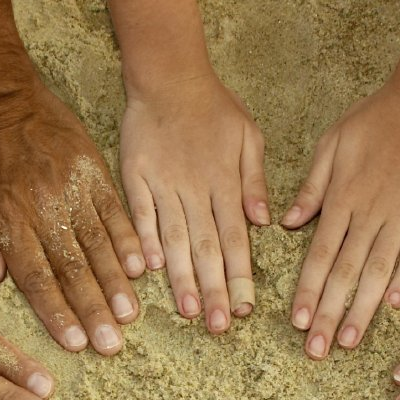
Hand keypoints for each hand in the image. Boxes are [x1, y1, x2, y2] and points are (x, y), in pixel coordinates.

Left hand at [0, 81, 143, 354]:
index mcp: (10, 222)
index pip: (36, 277)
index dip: (58, 312)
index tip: (75, 343)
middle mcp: (45, 211)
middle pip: (72, 270)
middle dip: (93, 311)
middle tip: (112, 345)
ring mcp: (73, 191)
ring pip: (97, 246)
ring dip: (115, 284)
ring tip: (130, 316)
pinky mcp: (93, 172)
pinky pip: (114, 212)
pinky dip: (129, 241)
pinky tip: (141, 269)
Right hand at [121, 73, 267, 334]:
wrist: (167, 75)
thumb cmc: (213, 108)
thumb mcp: (248, 136)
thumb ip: (254, 180)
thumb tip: (264, 221)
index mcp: (225, 182)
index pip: (236, 238)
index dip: (240, 274)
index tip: (245, 308)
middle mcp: (195, 188)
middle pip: (207, 246)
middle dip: (214, 289)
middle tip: (218, 325)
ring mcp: (163, 184)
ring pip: (174, 238)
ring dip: (181, 276)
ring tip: (188, 310)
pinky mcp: (135, 178)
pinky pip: (141, 214)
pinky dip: (144, 240)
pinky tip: (148, 270)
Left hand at [283, 84, 399, 357]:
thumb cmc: (373, 120)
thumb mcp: (331, 144)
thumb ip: (311, 188)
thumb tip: (286, 223)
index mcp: (342, 200)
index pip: (319, 256)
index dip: (308, 291)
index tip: (297, 322)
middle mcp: (369, 214)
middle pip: (345, 273)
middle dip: (329, 314)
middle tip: (316, 350)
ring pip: (377, 271)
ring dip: (362, 309)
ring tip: (348, 341)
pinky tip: (392, 307)